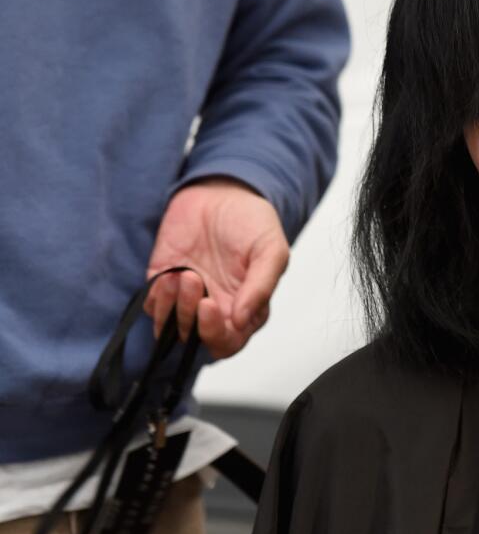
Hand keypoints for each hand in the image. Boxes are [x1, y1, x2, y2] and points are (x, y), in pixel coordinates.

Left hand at [144, 177, 289, 357]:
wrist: (221, 191)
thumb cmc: (251, 221)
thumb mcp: (270, 249)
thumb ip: (262, 286)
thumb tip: (242, 320)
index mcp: (247, 307)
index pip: (229, 341)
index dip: (217, 333)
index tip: (210, 307)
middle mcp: (217, 309)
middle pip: (198, 339)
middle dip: (191, 318)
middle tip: (194, 281)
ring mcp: (188, 299)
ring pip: (173, 327)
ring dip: (173, 308)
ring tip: (183, 274)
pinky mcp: (164, 284)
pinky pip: (153, 307)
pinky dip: (156, 298)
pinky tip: (168, 275)